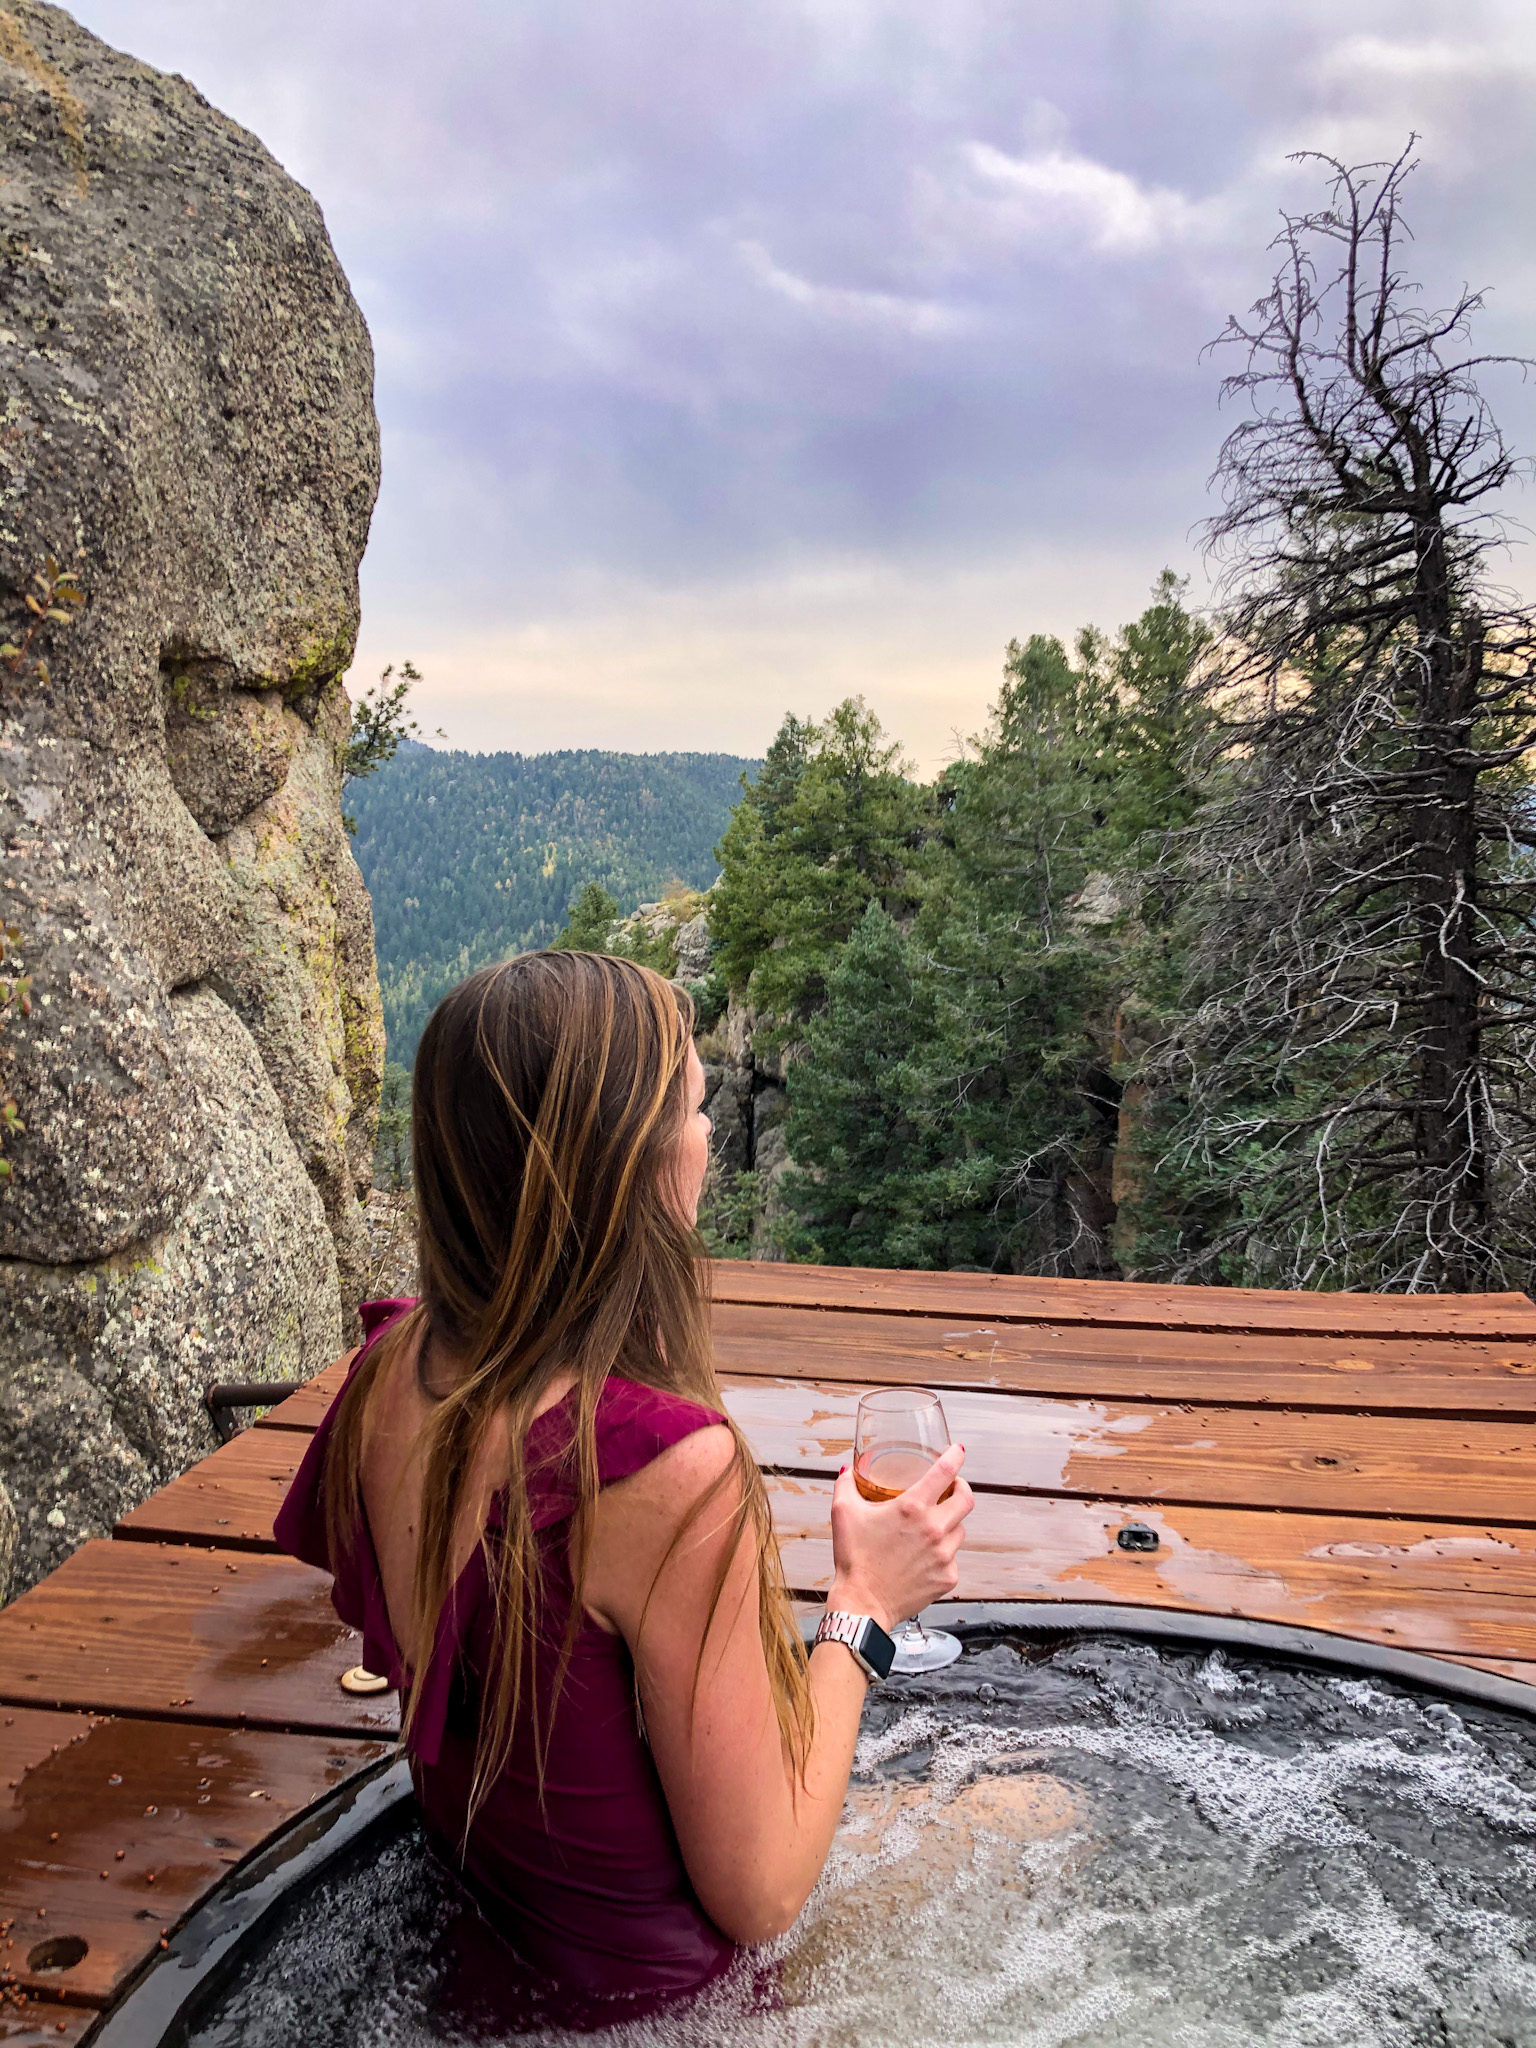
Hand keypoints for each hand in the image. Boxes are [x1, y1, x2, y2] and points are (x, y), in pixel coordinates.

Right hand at [826, 1442, 973, 1630]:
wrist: (862, 1604)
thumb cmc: (854, 1559)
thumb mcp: (843, 1514)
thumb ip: (846, 1485)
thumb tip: (846, 1471)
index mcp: (912, 1508)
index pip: (945, 1471)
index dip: (955, 1456)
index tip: (958, 1451)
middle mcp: (934, 1529)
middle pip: (966, 1499)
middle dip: (962, 1488)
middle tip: (953, 1488)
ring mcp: (944, 1555)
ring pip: (960, 1530)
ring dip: (950, 1524)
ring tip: (932, 1528)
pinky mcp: (948, 1577)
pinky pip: (953, 1558)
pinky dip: (943, 1555)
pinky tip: (925, 1557)